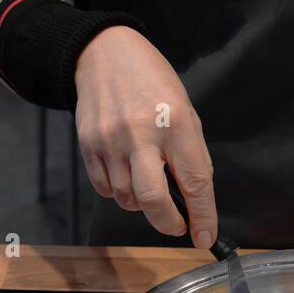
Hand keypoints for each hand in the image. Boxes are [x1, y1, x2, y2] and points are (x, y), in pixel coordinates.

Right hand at [74, 26, 216, 249]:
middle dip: (167, 223)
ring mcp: (110, 140)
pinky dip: (119, 192)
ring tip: (148, 183)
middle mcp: (141, 133)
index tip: (204, 237)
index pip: (194, 181)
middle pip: (153, 199)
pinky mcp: (88, 145)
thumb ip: (190, 154)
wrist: (105, 54)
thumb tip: (195, 200)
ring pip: (126, 199)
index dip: (202, 216)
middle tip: (176, 225)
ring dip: (142, 204)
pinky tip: (126, 172)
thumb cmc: (152, 83)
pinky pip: (105, 189)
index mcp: (175, 123)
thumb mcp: (185, 111)